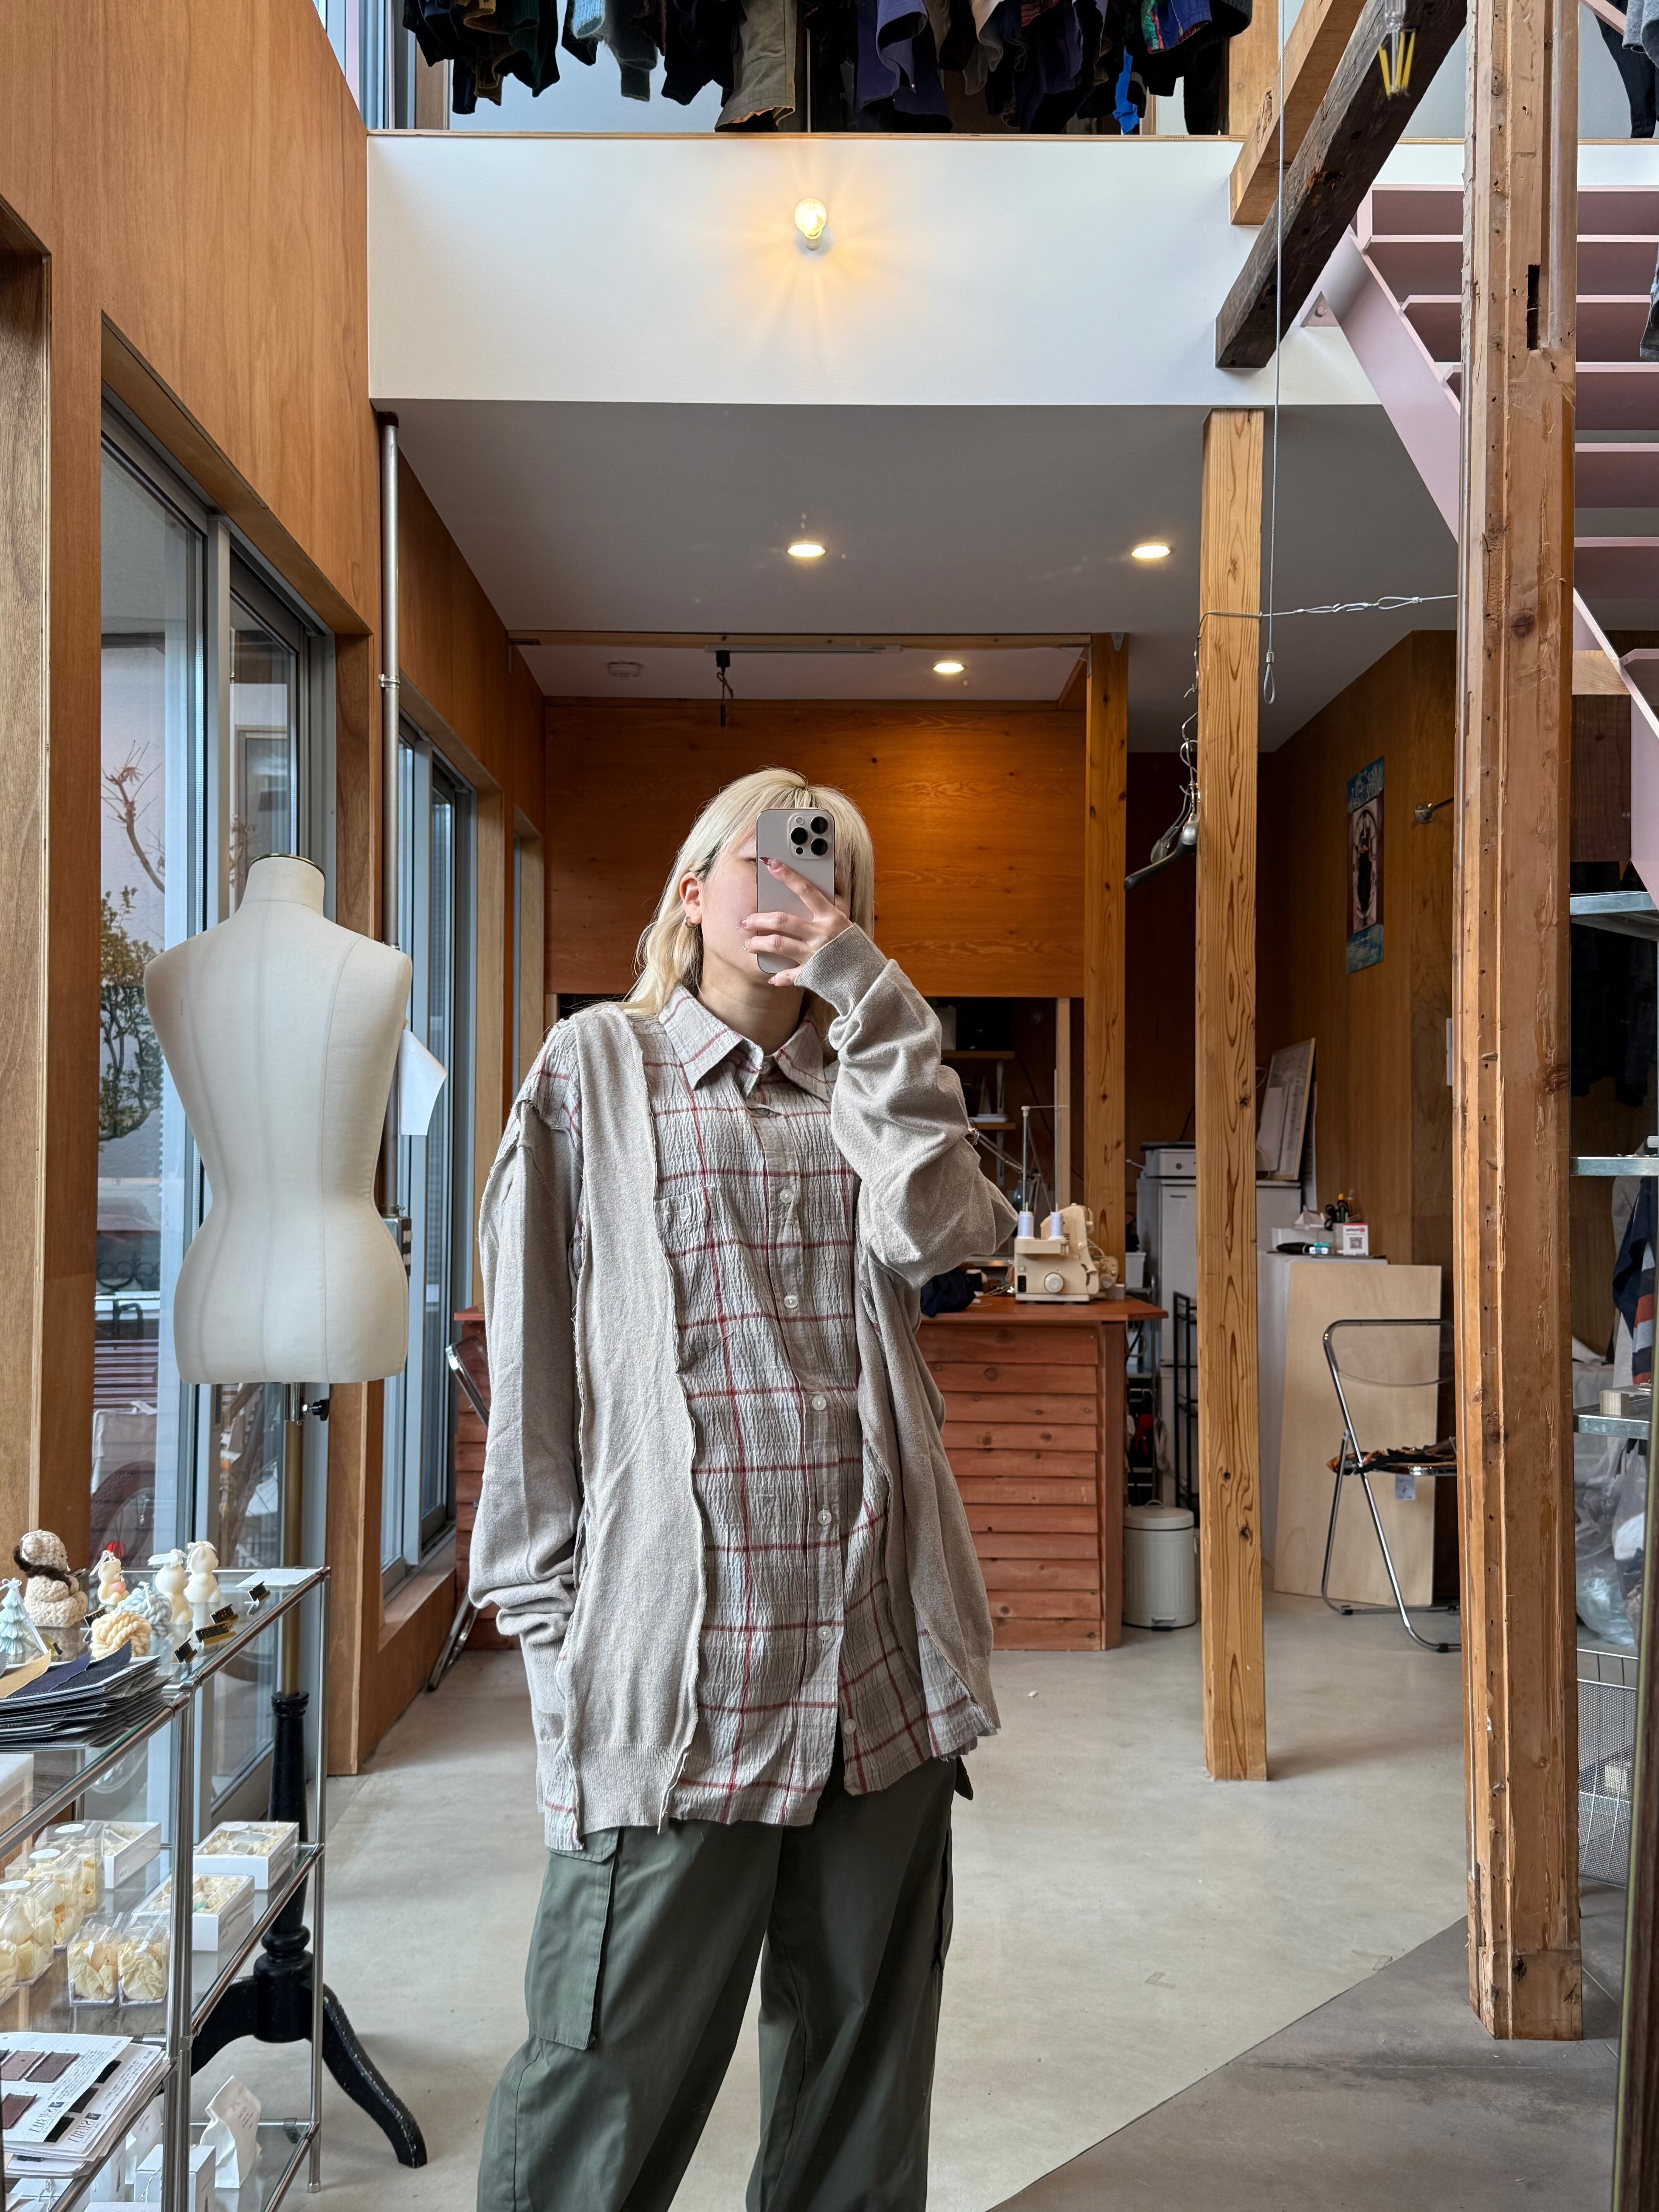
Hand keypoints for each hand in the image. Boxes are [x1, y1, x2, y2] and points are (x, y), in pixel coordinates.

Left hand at [743, 860, 851, 986]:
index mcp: (831, 917)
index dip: (787, 876)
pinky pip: (788, 975)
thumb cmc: (857, 949)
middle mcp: (821, 934)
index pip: (806, 890)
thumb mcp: (847, 923)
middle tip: (746, 920)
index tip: (771, 864)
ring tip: (749, 944)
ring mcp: (814, 954)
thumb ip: (831, 908)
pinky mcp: (811, 974)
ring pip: (777, 944)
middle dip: (759, 919)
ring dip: (759, 944)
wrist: (869, 979)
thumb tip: (823, 884)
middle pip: (782, 920)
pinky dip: (778, 976)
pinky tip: (772, 975)